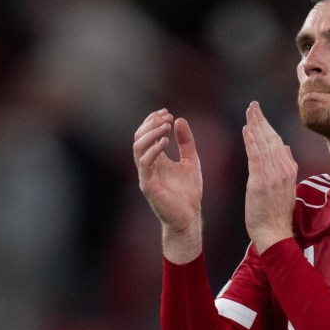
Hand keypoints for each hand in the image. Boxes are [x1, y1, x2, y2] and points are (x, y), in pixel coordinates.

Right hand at [133, 109, 203, 262]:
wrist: (190, 216)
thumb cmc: (188, 192)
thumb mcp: (191, 160)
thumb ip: (186, 142)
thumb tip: (179, 119)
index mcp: (156, 159)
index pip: (146, 134)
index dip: (153, 121)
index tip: (167, 112)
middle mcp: (147, 166)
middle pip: (139, 138)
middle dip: (151, 124)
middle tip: (167, 117)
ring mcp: (146, 175)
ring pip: (138, 148)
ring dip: (151, 133)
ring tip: (166, 126)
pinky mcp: (148, 186)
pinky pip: (144, 164)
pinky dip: (153, 150)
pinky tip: (166, 142)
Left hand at [242, 101, 297, 252]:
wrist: (274, 232)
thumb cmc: (276, 213)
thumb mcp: (286, 186)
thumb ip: (286, 166)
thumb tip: (285, 147)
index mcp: (289, 169)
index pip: (278, 142)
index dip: (268, 126)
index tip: (260, 114)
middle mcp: (283, 168)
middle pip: (271, 138)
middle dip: (262, 120)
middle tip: (253, 105)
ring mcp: (273, 174)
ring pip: (264, 144)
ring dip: (256, 125)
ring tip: (249, 111)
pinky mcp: (261, 181)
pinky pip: (256, 157)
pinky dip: (251, 141)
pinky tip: (246, 129)